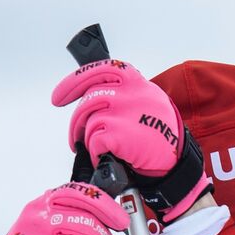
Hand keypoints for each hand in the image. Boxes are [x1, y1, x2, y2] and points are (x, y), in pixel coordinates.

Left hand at [51, 59, 212, 220]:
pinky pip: (94, 141)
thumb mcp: (149, 103)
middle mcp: (129, 93)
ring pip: (89, 123)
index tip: (59, 97)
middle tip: (77, 137)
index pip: (99, 70)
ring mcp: (124, 112)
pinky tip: (107, 158)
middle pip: (88, 102)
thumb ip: (123, 94)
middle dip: (77, 123)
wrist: (175, 163)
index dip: (73, 83)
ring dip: (90, 141)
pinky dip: (96, 153)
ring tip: (102, 151)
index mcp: (135, 82)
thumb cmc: (161, 136)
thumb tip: (91, 97)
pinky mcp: (120, 133)